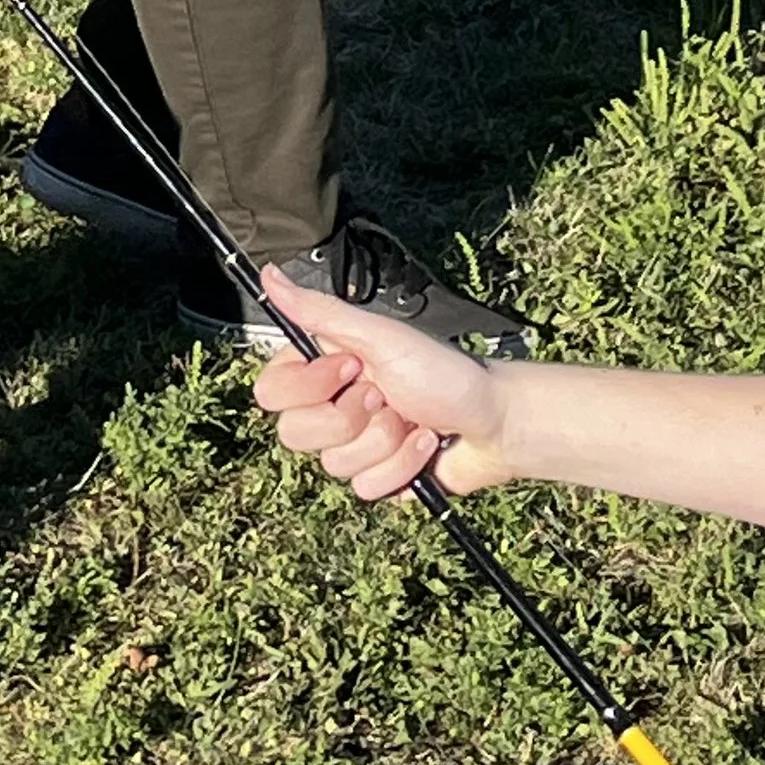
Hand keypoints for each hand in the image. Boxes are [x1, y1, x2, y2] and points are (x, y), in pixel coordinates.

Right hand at [249, 266, 516, 499]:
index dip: (310, 386)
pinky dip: (401, 467)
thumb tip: (269, 276)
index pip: (272, 391)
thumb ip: (320, 311)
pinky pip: (366, 488)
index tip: (353, 367)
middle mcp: (333, 404)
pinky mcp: (376, 475)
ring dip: (384, 442)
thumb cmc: (446, 372)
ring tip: (413, 421)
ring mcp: (354, 444)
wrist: (495, 422)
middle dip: (350, 419)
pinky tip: (423, 445)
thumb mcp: (381, 337)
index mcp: (325, 367)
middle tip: (385, 396)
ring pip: (334, 464)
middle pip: (295, 433)